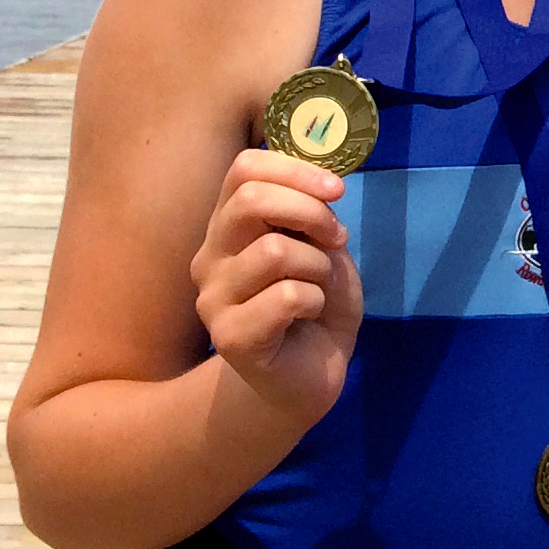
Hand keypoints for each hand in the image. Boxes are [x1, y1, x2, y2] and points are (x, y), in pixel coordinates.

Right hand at [190, 148, 362, 426]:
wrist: (306, 379)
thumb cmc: (315, 307)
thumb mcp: (325, 251)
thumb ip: (317, 218)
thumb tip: (323, 188)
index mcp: (231, 226)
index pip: (244, 169)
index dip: (294, 169)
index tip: (336, 190)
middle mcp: (211, 256)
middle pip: (250, 201)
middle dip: (310, 212)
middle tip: (336, 238)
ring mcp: (214, 298)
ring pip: (275, 251)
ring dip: (318, 266)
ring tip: (319, 287)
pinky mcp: (230, 336)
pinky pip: (286, 296)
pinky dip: (315, 300)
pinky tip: (310, 315)